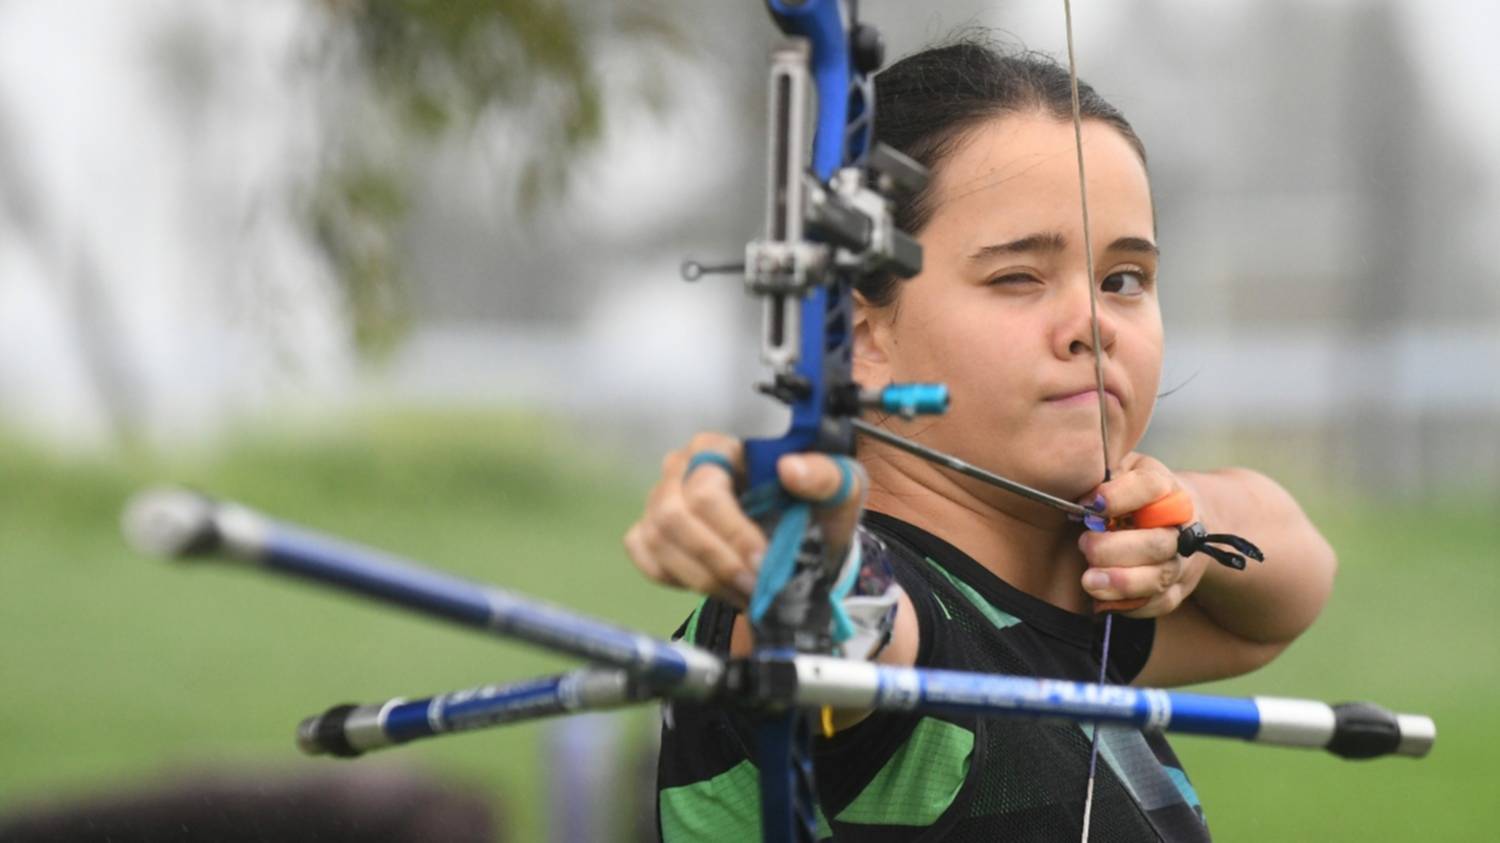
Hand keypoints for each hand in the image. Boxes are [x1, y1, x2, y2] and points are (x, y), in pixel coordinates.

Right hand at [623, 432, 866, 607]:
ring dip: (703, 578)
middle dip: (715, 561)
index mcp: (719, 448)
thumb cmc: (814, 510)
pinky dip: (679, 580)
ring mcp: (659, 502)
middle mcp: (679, 469)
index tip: (763, 562)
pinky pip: (647, 560)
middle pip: (672, 518)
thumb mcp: (837, 489)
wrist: (804, 543)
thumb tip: (790, 469)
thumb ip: (824, 475)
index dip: (731, 532)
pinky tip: (715, 585)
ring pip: (658, 543)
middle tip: (753, 588)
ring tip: (744, 593)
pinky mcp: (649, 533)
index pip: (706, 490)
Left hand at [1077, 452, 1205, 617]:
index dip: (1119, 496)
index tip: (1089, 504)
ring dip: (1121, 582)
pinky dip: (1126, 606)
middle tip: (1084, 545)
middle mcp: (1181, 527)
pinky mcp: (1175, 591)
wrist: (1174, 521)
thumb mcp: (1121, 471)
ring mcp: (1182, 562)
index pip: (1151, 487)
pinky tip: (1100, 599)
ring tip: (1089, 581)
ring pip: (1158, 578)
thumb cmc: (1133, 494)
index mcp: (1167, 490)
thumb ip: (1104, 477)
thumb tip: (1081, 496)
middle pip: (1156, 543)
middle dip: (1114, 549)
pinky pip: (1156, 604)